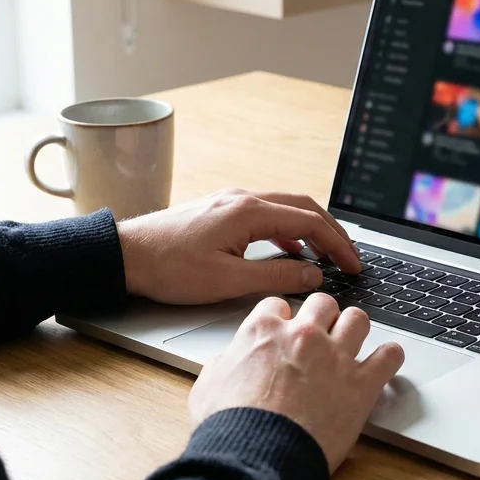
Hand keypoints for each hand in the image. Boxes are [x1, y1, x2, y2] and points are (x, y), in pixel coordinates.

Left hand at [116, 188, 362, 303]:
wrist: (125, 256)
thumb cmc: (169, 268)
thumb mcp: (228, 281)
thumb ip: (276, 276)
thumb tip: (313, 275)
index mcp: (248, 212)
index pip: (309, 222)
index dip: (338, 245)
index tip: (353, 265)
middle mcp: (243, 198)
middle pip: (303, 208)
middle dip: (332, 233)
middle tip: (350, 259)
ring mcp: (231, 201)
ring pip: (285, 208)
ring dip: (311, 230)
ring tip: (327, 256)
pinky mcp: (220, 210)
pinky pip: (267, 214)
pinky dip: (288, 230)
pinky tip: (290, 251)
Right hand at [189, 293, 404, 472]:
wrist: (255, 458)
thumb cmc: (230, 427)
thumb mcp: (208, 386)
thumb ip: (223, 364)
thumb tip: (228, 362)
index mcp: (264, 331)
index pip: (279, 304)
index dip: (282, 318)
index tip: (285, 329)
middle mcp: (303, 336)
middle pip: (323, 304)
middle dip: (322, 317)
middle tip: (321, 335)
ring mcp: (335, 357)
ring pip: (358, 319)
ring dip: (355, 329)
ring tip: (352, 343)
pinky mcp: (361, 385)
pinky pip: (390, 356)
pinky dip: (390, 357)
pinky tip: (385, 362)